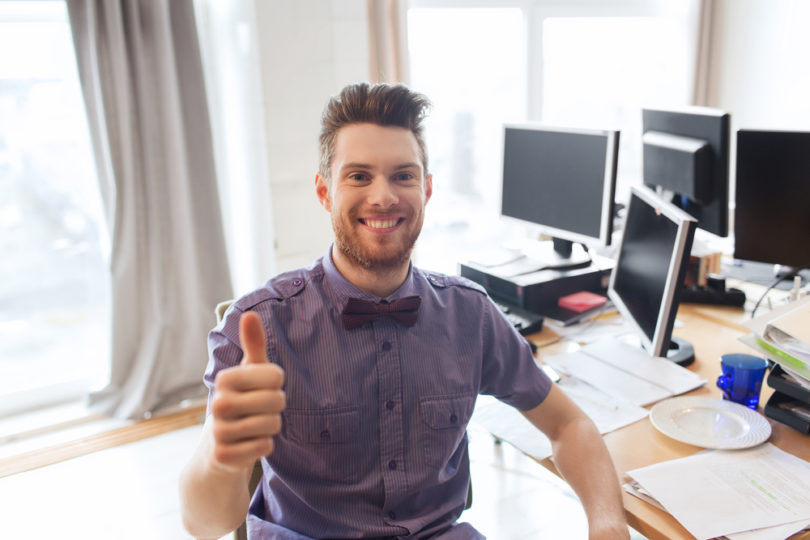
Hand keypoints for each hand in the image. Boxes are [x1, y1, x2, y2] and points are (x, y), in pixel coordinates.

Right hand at [209, 311, 285, 471]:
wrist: (218, 447)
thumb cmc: (242, 401)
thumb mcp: (249, 372)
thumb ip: (253, 345)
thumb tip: (249, 313)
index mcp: (225, 379)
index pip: (276, 376)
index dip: (276, 384)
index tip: (261, 388)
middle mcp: (218, 403)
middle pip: (277, 401)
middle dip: (277, 407)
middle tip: (260, 410)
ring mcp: (219, 431)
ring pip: (272, 425)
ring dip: (270, 428)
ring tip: (254, 426)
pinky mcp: (224, 456)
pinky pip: (264, 448)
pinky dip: (263, 446)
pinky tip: (249, 444)